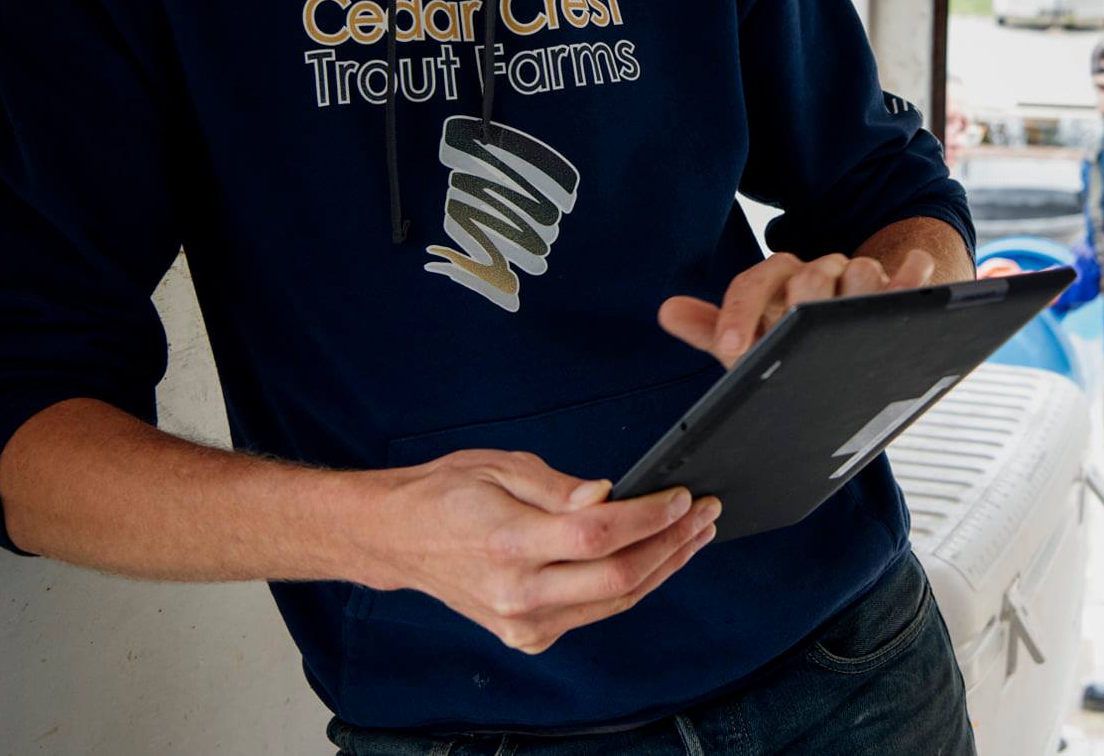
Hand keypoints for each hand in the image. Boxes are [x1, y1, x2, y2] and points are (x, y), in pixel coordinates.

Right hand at [360, 448, 720, 653]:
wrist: (398, 538)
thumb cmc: (446, 493)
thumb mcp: (498, 467)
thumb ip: (557, 486)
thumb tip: (609, 494)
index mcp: (508, 542)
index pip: (598, 535)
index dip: (649, 517)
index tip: (681, 495)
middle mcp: (517, 592)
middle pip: (618, 576)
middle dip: (673, 543)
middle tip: (705, 514)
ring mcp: (523, 622)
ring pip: (615, 601)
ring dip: (663, 567)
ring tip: (695, 534)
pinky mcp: (528, 635)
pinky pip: (594, 613)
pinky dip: (631, 586)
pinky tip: (655, 559)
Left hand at [658, 249, 938, 367]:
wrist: (850, 326)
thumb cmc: (794, 335)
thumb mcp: (754, 336)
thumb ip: (714, 328)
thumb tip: (666, 310)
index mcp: (779, 279)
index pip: (753, 283)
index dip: (739, 314)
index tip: (733, 350)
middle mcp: (819, 271)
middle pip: (807, 277)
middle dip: (799, 309)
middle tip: (796, 339)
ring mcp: (861, 276)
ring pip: (860, 271)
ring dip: (855, 298)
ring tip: (850, 328)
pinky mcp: (902, 286)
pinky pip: (911, 269)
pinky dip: (913, 276)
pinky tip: (910, 288)